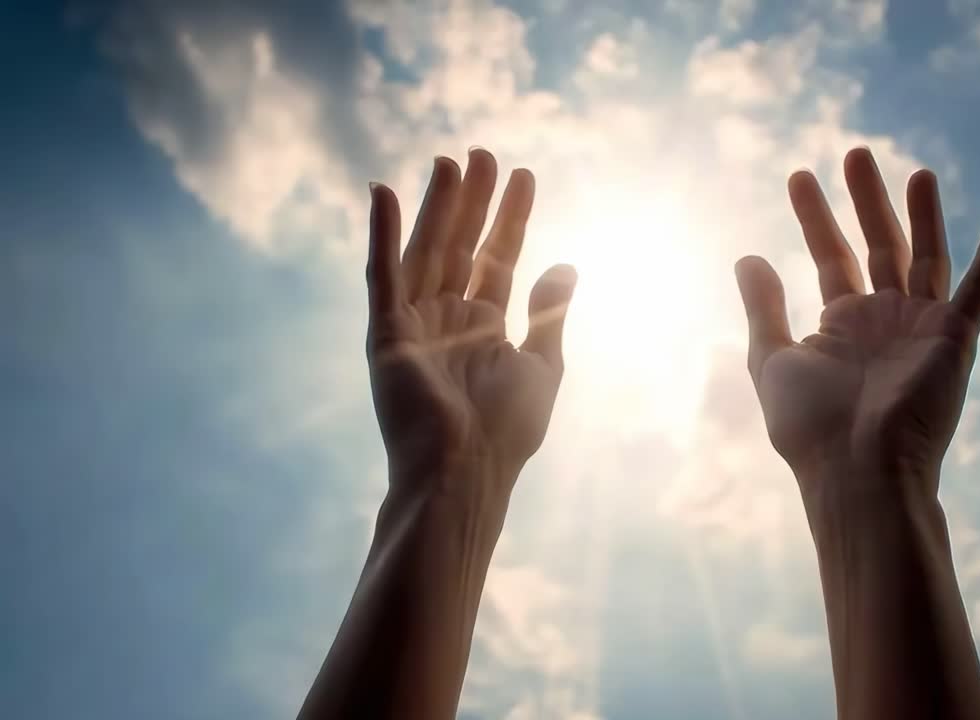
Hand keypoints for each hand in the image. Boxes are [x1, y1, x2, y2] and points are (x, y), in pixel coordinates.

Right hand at [365, 149, 575, 508]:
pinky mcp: (386, 335)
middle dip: (473, 201)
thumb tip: (566, 264)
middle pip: (461, 246)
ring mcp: (414, 325)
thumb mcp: (543, 366)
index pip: (499, 258)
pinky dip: (382, 233)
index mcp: (484, 328)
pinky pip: (383, 274)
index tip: (523, 175)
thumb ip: (549, 313)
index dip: (511, 217)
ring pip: (427, 251)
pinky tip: (384, 192)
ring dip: (436, 206)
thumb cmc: (507, 431)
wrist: (466, 472)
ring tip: (450, 160)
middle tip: (483, 152)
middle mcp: (447, 320)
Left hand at [735, 147, 979, 509]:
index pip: (830, 257)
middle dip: (865, 200)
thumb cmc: (809, 427)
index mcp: (842, 326)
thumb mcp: (771, 360)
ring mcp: (921, 328)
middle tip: (854, 153)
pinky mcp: (955, 340)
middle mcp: (884, 321)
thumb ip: (762, 308)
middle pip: (878, 245)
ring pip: (925, 255)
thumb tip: (747, 255)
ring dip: (922, 212)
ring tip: (914, 170)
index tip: (798, 176)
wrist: (857, 469)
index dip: (814, 217)